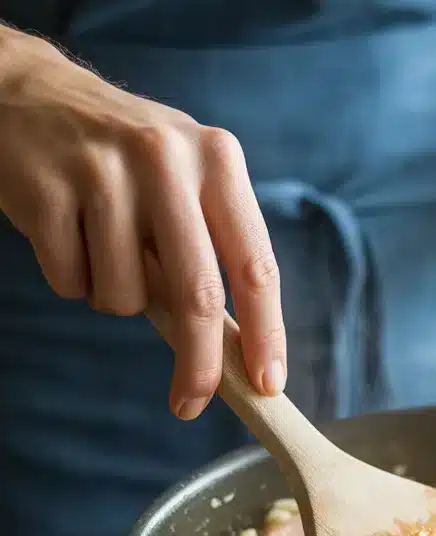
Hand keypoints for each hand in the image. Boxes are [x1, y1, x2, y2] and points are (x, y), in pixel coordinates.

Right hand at [0, 29, 285, 418]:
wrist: (29, 94)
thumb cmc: (127, 162)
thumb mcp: (187, 185)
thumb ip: (214, 253)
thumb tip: (237, 351)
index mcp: (218, 162)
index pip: (256, 265)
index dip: (266, 333)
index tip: (267, 384)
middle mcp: (167, 157)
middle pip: (196, 295)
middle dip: (197, 364)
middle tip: (190, 403)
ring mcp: (102, 169)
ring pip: (125, 297)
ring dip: (116, 298)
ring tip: (103, 247)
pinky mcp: (45, 187)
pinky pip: (71, 282)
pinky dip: (73, 279)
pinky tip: (68, 233)